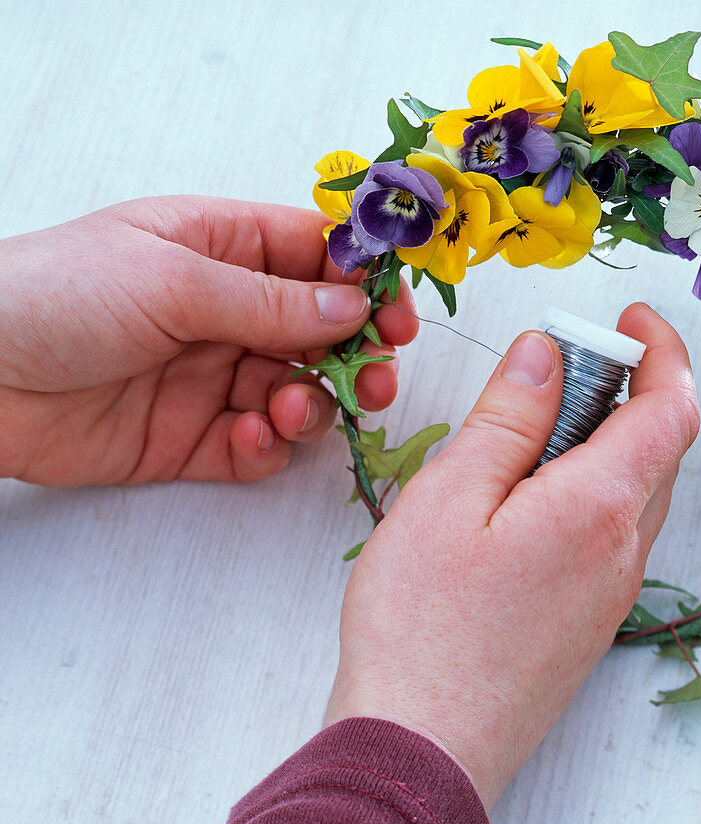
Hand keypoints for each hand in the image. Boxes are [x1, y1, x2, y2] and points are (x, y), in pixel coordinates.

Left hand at [0, 195, 417, 485]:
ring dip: (311, 405)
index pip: (315, 257)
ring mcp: (211, 376)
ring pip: (299, 392)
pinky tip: (249, 440)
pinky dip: (267, 449)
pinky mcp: (193, 438)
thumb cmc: (55, 295)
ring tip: (286, 411)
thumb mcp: (172, 280)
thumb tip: (354, 306)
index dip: (364, 284)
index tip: (396, 317)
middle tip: (373, 379)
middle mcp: (224, 311)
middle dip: (355, 356)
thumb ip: (271, 301)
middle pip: (322, 333)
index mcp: (219, 248)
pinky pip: (257, 446)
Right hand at [324, 303, 699, 809]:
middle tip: (560, 365)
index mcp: (600, 507)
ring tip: (529, 431)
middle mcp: (624, 552)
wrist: (422, 753)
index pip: (670, 407)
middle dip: (625, 389)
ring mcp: (611, 594)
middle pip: (657, 447)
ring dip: (604, 443)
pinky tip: (523, 503)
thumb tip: (549, 353)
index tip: (633, 321)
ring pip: (634, 493)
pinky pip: (610, 536)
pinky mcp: (589, 624)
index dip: (663, 352)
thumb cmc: (422, 627)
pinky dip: (587, 492)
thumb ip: (508, 418)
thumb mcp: (450, 497)